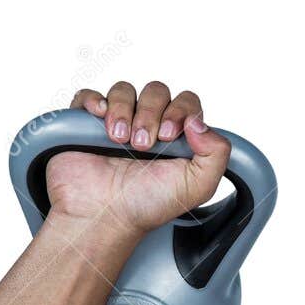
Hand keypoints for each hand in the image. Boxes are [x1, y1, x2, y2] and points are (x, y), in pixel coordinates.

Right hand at [46, 80, 230, 235]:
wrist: (105, 214)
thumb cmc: (148, 204)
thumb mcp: (197, 186)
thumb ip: (216, 154)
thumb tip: (198, 122)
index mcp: (177, 137)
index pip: (186, 103)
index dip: (180, 111)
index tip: (169, 137)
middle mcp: (149, 125)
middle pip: (156, 92)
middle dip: (151, 114)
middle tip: (143, 146)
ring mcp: (118, 121)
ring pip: (125, 90)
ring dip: (124, 111)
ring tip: (120, 140)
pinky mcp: (87, 122)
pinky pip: (89, 95)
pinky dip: (95, 100)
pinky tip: (101, 118)